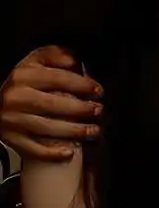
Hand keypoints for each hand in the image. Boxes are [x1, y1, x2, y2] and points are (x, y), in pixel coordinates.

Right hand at [0, 46, 102, 160]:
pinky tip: (69, 153)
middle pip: (53, 104)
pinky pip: (32, 149)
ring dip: (74, 131)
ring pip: (46, 128)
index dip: (81, 84)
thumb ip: (55, 55)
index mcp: (23, 75)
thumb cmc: (25, 81)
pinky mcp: (10, 138)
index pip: (58, 78)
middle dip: (80, 109)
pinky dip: (51, 153)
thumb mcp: (36, 61)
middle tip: (98, 110)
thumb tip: (73, 60)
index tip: (97, 90)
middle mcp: (15, 97)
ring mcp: (11, 119)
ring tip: (94, 130)